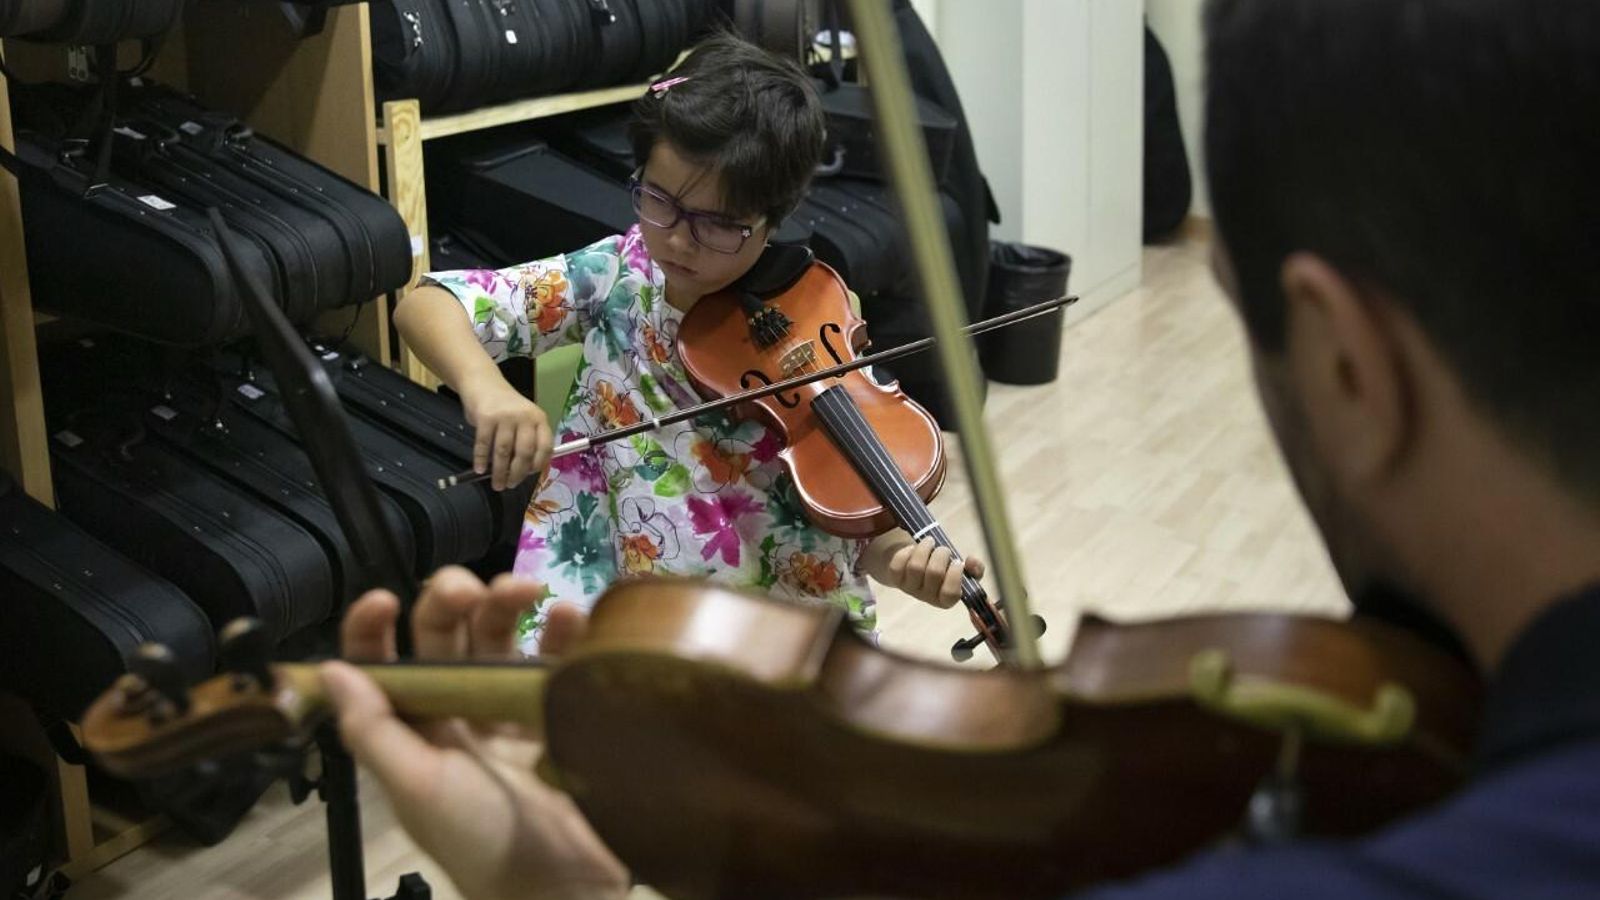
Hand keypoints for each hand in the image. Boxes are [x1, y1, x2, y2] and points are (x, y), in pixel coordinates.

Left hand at [322, 568, 625, 899]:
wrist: (565, 882)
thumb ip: (372, 730)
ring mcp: (509, 709)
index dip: (373, 627)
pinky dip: (564, 631)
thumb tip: (329, 669)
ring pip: (500, 635)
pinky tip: (571, 617)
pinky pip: (557, 657)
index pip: (381, 664)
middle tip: (470, 589)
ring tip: (530, 591)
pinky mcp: (559, 709)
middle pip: (445, 635)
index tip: (385, 599)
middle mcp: (455, 711)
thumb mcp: (417, 788)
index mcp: (411, 729)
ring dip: (508, 602)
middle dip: (452, 599)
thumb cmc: (482, 840)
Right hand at [461, 374, 552, 491]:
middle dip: (517, 474)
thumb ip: (529, 439)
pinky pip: (483, 444)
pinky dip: (481, 460)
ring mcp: (505, 416)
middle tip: (510, 485)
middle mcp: (525, 417)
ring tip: (497, 484)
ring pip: (503, 451)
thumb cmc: (506, 407)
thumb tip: (526, 470)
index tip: (529, 475)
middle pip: (524, 452)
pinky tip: (479, 469)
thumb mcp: (525, 418)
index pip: (545, 446)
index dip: (538, 464)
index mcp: (539, 419)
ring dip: (499, 472)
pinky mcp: (485, 417)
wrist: (484, 383)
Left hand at [876, 536, 985, 609]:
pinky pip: (898, 564)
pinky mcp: (895, 578)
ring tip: (930, 542)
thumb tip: (971, 562)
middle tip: (943, 549)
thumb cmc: (946, 569)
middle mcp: (927, 597)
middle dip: (941, 555)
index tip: (958, 561)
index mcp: (946, 599)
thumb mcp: (963, 571)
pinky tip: (913, 549)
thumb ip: (975, 569)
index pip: (950, 594)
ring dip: (925, 549)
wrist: (920, 564)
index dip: (955, 575)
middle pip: (934, 574)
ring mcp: (909, 588)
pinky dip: (906, 552)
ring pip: (916, 567)